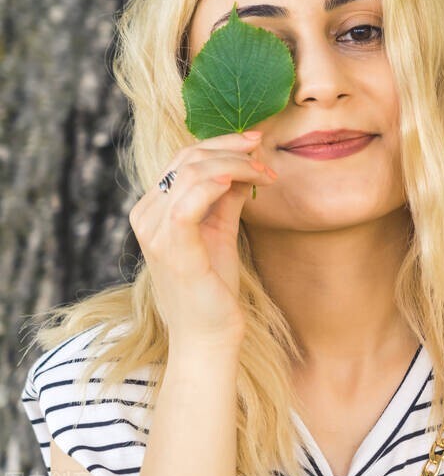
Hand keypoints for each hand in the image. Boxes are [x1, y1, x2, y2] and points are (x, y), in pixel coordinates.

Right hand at [128, 130, 276, 348]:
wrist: (209, 333)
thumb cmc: (214, 285)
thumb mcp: (221, 230)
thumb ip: (227, 197)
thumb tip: (246, 164)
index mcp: (152, 208)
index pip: (183, 158)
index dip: (221, 143)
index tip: (256, 142)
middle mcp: (146, 215)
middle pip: (188, 159)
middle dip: (232, 149)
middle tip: (265, 154)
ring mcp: (155, 232)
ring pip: (193, 173)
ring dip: (236, 165)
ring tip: (265, 173)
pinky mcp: (171, 249)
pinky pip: (188, 203)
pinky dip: (215, 183)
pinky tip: (239, 179)